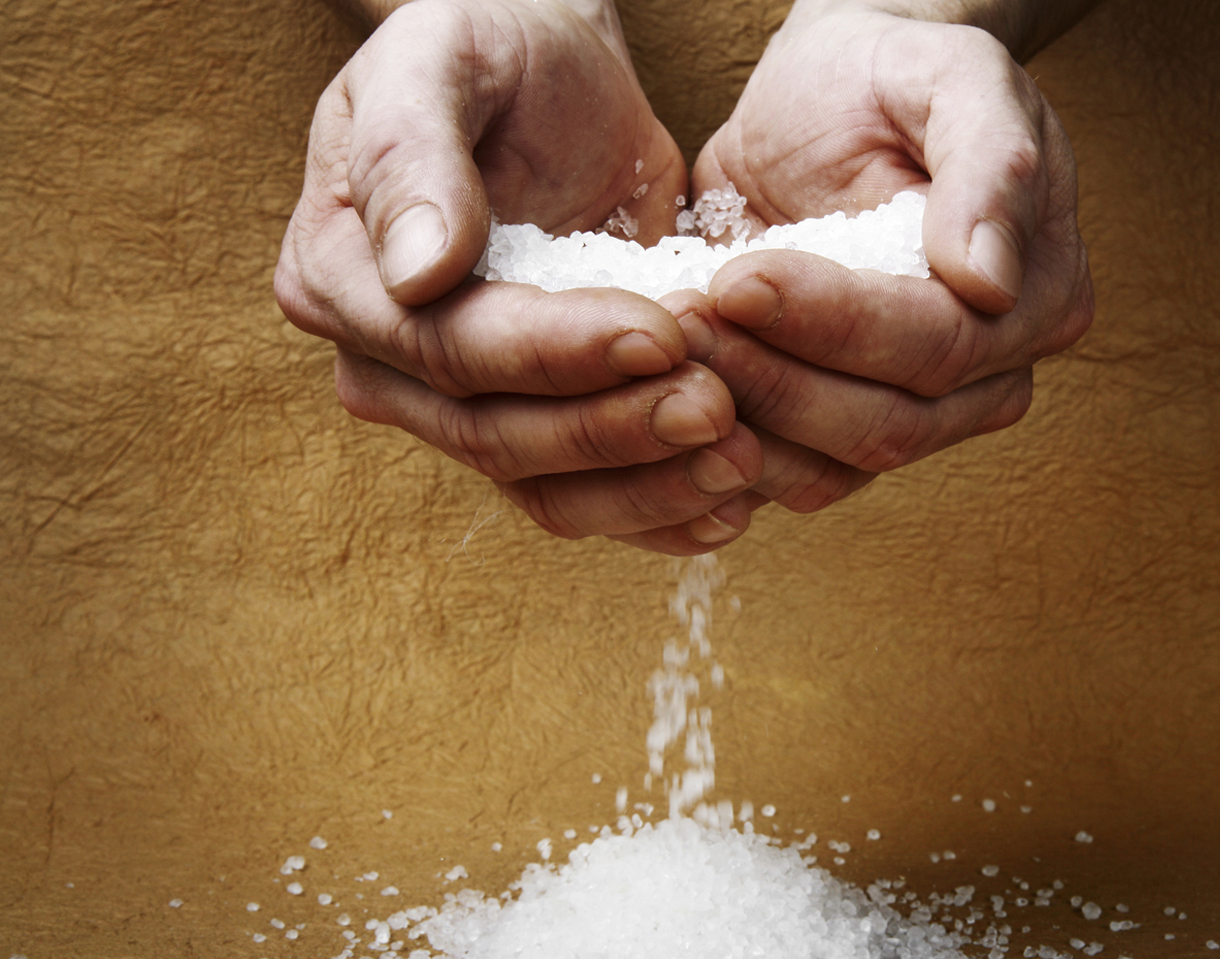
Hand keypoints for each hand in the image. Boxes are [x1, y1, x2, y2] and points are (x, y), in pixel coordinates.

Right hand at [274, 0, 761, 552]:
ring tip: (742, 460)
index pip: (449, 348)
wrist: (551, 79)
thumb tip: (415, 276)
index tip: (663, 332)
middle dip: (614, 431)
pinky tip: (726, 506)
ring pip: (546, 491)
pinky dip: (660, 511)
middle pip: (498, 437)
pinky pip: (589, 498)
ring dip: (647, 488)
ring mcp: (463, 407)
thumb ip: (411, 154)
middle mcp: (390, 364)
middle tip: (721, 407)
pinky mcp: (537, 425)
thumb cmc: (488, 50)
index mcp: (342, 280)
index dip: (556, 353)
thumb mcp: (437, 59)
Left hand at [670, 0, 1094, 512]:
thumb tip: (990, 283)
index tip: (740, 277)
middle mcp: (986, 379)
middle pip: (886, 425)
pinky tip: (666, 398)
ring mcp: (912, 416)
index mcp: (1036, 301)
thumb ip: (991, 167)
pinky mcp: (836, 434)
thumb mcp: (957, 78)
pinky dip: (723, 452)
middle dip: (776, 380)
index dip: (838, 323)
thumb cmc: (895, 77)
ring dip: (741, 421)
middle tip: (682, 320)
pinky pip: (786, 477)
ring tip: (666, 348)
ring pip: (832, 470)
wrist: (831, 94)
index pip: (941, 346)